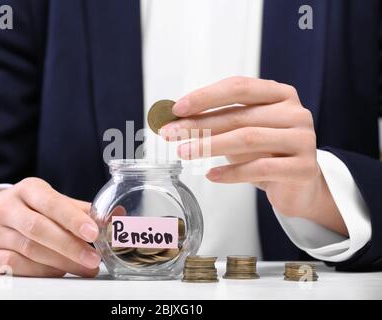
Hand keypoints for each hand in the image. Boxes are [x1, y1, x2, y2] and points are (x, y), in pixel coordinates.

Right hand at [0, 177, 100, 276]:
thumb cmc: (28, 208)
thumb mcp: (50, 200)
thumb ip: (81, 210)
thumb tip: (116, 216)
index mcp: (28, 189)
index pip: (51, 203)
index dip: (73, 219)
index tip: (93, 232)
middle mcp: (8, 208)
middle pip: (39, 229)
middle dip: (70, 246)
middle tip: (94, 259)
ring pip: (30, 250)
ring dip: (62, 262)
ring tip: (86, 268)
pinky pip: (17, 266)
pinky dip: (42, 271)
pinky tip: (60, 271)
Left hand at [160, 76, 347, 235]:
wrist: (299, 187)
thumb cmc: (266, 154)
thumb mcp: (242, 131)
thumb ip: (218, 120)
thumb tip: (175, 118)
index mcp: (280, 95)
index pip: (239, 87)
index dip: (205, 96)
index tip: (177, 108)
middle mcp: (295, 113)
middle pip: (239, 115)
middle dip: (199, 124)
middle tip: (171, 134)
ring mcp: (303, 140)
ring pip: (248, 139)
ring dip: (210, 146)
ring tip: (184, 152)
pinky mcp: (303, 168)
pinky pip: (259, 168)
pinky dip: (230, 172)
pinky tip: (210, 175)